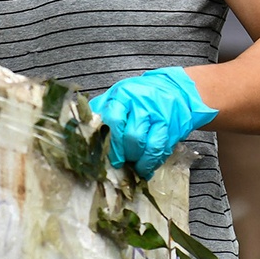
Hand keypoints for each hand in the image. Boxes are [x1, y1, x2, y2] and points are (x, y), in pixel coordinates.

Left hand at [89, 68, 217, 179]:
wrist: (177, 90)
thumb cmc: (142, 96)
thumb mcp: (120, 96)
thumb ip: (103, 110)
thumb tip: (82, 131)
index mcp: (124, 94)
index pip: (113, 119)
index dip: (109, 141)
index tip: (105, 154)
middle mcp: (143, 103)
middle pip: (131, 136)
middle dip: (123, 155)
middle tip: (118, 163)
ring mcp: (160, 116)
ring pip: (147, 146)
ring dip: (138, 162)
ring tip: (132, 166)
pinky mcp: (172, 128)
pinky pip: (160, 150)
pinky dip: (151, 163)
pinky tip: (146, 168)